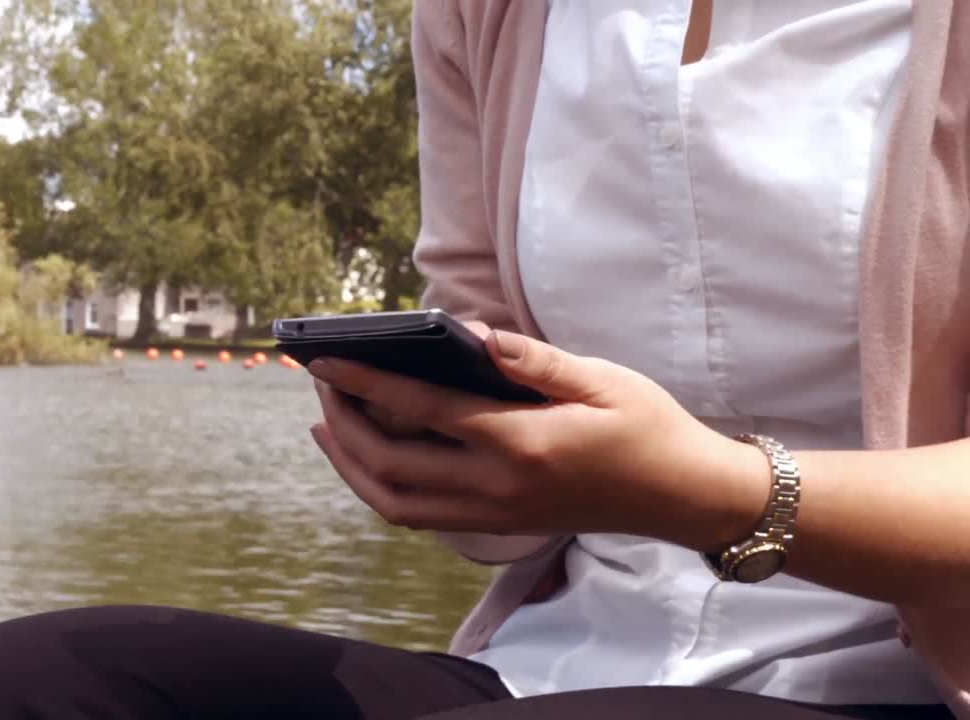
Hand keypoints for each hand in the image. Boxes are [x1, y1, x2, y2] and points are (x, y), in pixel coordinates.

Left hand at [308, 330, 769, 549]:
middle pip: (391, 467)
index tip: (326, 361)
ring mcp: (494, 516)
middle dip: (343, 426)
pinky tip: (372, 456)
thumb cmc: (647, 427)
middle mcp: (498, 489)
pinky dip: (382, 489)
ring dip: (351, 465)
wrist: (683, 496)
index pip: (422, 412)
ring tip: (327, 424)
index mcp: (521, 444)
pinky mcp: (498, 526)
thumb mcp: (600, 378)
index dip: (366, 383)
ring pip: (395, 504)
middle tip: (321, 384)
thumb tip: (466, 333)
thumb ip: (529, 358)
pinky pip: (420, 517)